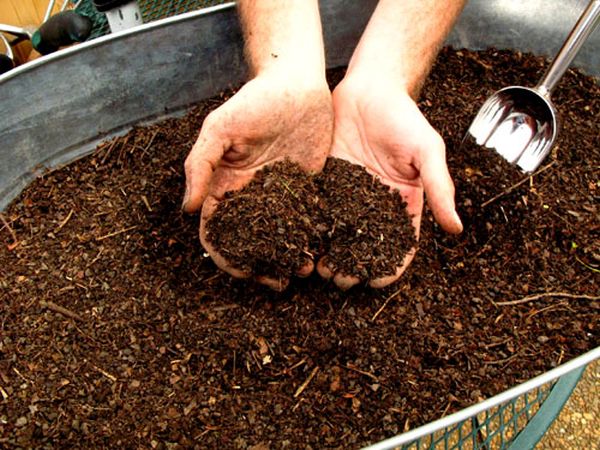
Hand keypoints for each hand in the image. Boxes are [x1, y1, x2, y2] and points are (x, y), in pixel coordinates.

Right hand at [183, 70, 332, 290]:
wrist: (296, 84)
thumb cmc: (254, 101)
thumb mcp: (219, 129)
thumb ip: (200, 165)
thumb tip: (187, 208)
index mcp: (226, 186)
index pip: (219, 230)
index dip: (226, 255)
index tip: (242, 271)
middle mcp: (252, 197)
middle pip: (251, 242)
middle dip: (261, 265)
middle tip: (278, 282)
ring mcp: (281, 195)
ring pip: (281, 237)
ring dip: (288, 258)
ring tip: (302, 270)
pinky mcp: (308, 189)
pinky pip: (308, 220)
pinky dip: (311, 239)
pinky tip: (320, 250)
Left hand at [317, 75, 461, 289]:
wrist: (369, 89)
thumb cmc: (404, 117)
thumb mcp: (427, 151)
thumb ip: (439, 188)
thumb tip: (457, 229)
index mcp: (404, 203)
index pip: (400, 243)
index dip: (392, 266)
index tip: (378, 282)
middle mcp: (375, 205)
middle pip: (365, 246)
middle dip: (354, 267)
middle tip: (340, 280)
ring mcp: (349, 196)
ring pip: (339, 235)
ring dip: (331, 255)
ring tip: (318, 269)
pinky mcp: (327, 184)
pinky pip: (319, 212)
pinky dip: (312, 231)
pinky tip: (302, 244)